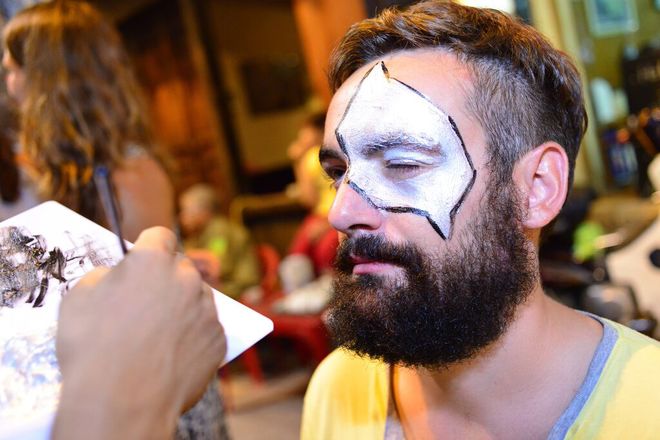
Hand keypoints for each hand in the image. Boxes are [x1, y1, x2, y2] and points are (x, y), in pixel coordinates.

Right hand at [53, 227, 225, 438]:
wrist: (122, 402)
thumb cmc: (93, 348)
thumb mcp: (79, 298)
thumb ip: (105, 276)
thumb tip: (117, 275)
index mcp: (153, 261)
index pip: (160, 235)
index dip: (150, 247)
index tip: (143, 260)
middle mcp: (187, 279)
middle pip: (181, 268)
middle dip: (166, 279)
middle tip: (146, 304)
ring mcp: (207, 309)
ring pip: (198, 297)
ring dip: (183, 307)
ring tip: (158, 334)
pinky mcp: (219, 339)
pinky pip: (207, 329)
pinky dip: (194, 337)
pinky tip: (172, 355)